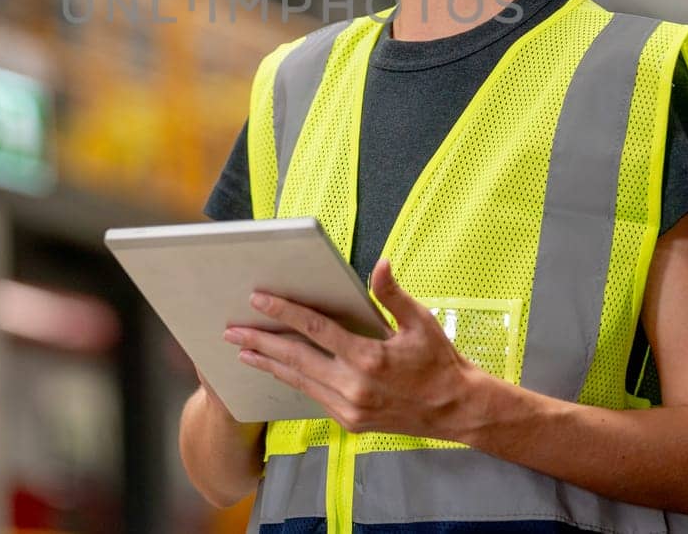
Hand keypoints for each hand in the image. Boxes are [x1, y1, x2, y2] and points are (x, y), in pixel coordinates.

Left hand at [223, 258, 483, 438]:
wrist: (456, 410)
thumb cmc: (440, 362)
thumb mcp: (421, 322)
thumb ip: (393, 295)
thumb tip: (379, 265)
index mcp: (369, 359)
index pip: (315, 331)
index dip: (284, 313)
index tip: (258, 300)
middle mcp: (353, 387)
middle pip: (295, 359)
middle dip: (260, 343)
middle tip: (231, 331)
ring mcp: (348, 409)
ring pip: (298, 381)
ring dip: (268, 364)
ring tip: (241, 351)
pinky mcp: (349, 422)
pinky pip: (313, 395)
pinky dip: (292, 380)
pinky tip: (276, 369)